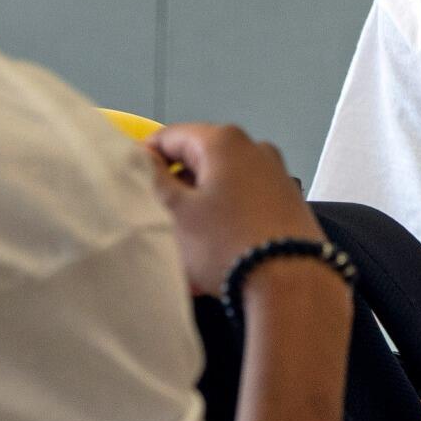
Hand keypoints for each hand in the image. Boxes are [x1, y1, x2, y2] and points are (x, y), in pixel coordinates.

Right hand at [145, 122, 324, 296]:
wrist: (291, 284)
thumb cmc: (225, 243)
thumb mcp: (179, 212)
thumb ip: (154, 178)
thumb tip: (143, 156)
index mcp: (224, 140)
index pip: (171, 136)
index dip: (145, 157)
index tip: (129, 183)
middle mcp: (255, 147)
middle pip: (200, 158)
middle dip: (176, 186)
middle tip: (155, 217)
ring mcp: (276, 173)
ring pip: (223, 183)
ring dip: (199, 206)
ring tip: (184, 242)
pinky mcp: (289, 201)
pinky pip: (245, 201)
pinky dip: (225, 217)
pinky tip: (215, 249)